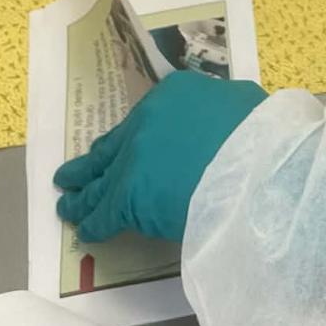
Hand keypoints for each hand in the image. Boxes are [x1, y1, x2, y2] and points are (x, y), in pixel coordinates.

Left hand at [54, 72, 267, 242]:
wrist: (252, 164)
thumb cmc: (258, 133)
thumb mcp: (241, 103)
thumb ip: (220, 109)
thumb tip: (221, 118)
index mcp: (172, 94)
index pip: (142, 120)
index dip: (127, 138)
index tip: (118, 147)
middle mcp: (144, 123)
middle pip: (111, 148)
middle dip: (92, 165)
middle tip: (71, 176)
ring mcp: (132, 160)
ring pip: (100, 181)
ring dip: (83, 195)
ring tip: (68, 205)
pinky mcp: (127, 197)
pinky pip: (105, 215)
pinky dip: (94, 224)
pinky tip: (86, 231)